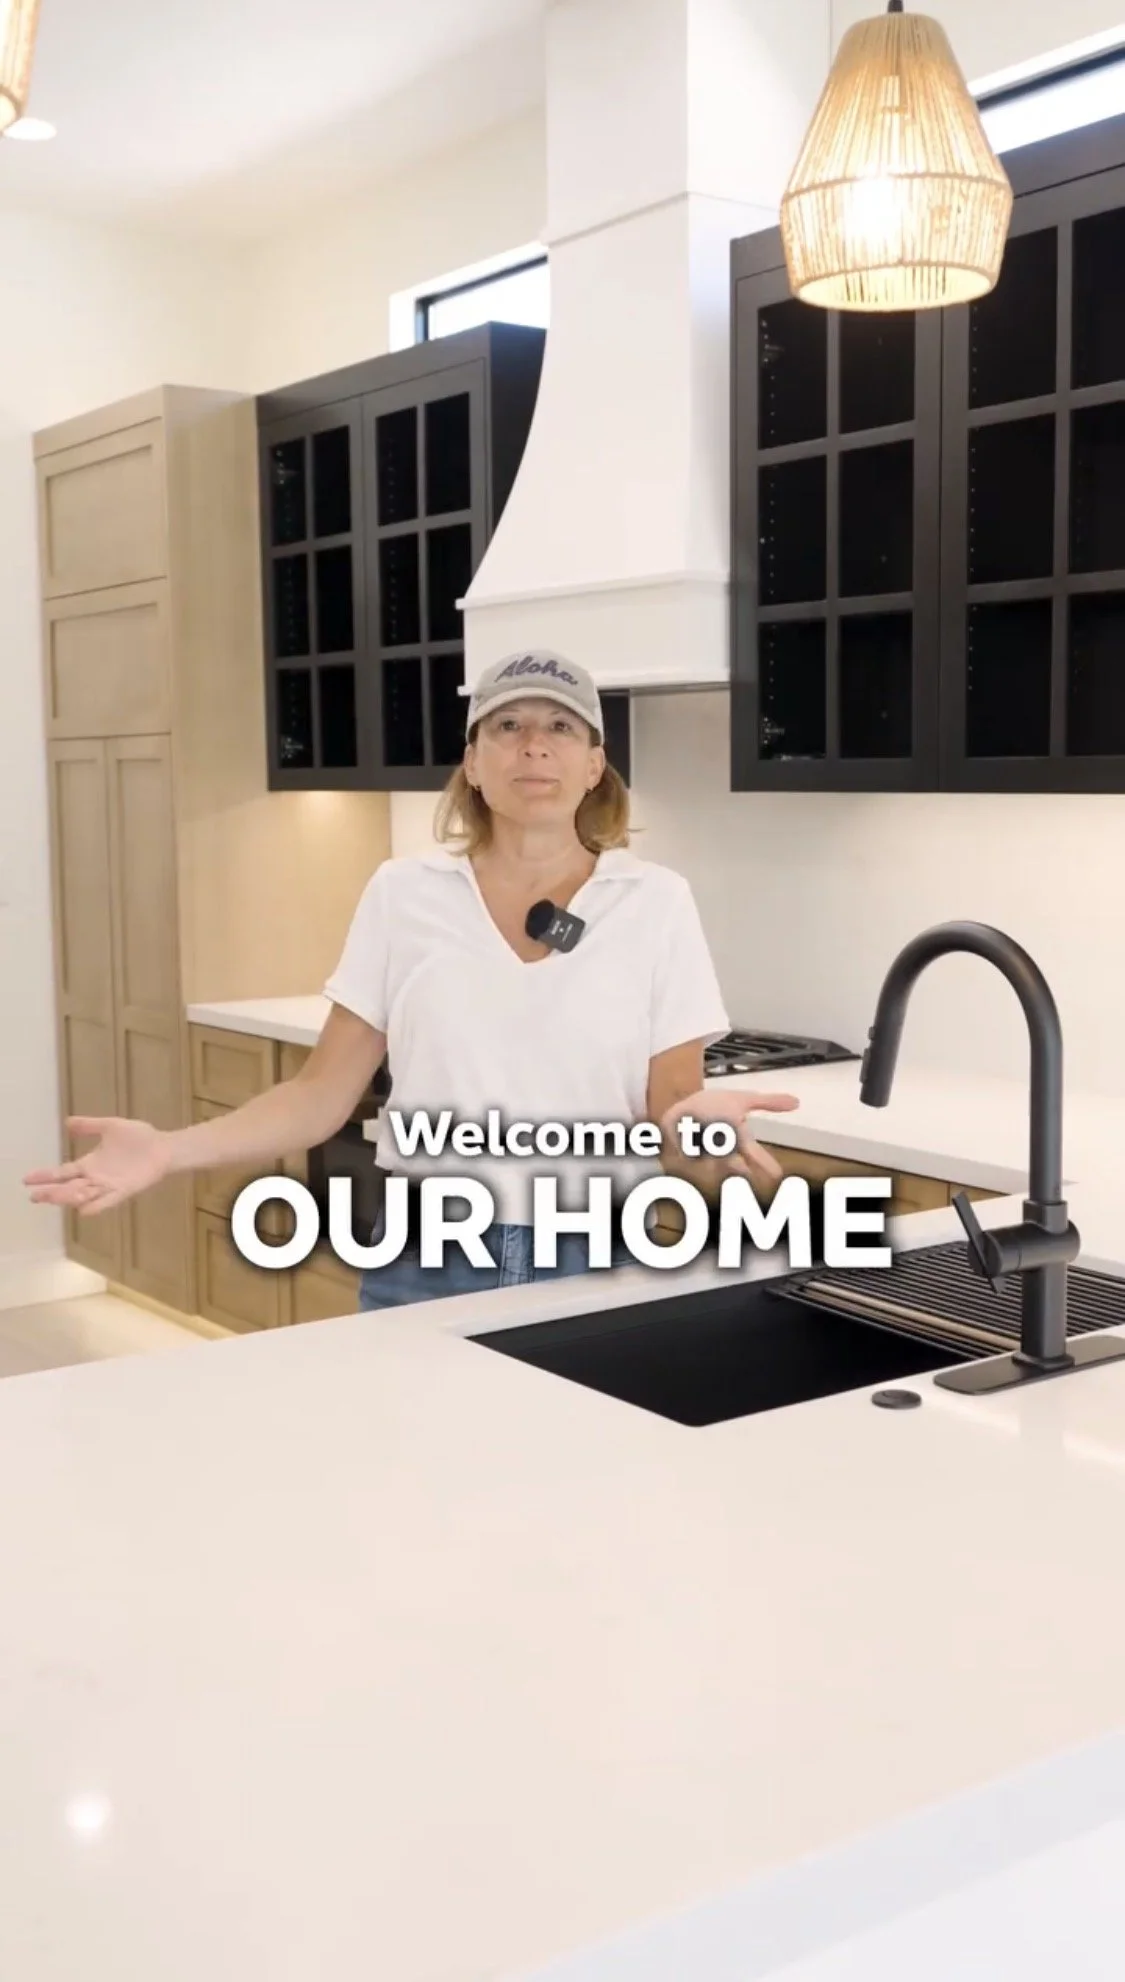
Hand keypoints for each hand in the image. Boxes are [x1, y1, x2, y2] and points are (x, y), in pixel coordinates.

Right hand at [23, 1116, 172, 1215]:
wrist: (164, 1146)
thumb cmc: (139, 1137)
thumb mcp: (110, 1126)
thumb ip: (89, 1126)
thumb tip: (66, 1122)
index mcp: (90, 1164)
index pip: (62, 1173)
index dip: (45, 1176)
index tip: (27, 1179)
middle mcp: (96, 1178)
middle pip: (68, 1188)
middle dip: (51, 1193)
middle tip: (35, 1196)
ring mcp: (109, 1186)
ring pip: (84, 1196)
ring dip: (69, 1197)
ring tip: (54, 1196)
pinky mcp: (124, 1190)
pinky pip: (107, 1201)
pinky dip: (96, 1206)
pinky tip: (83, 1209)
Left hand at [661, 1087, 799, 1190]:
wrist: (685, 1106)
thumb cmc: (717, 1107)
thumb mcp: (743, 1099)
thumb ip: (769, 1103)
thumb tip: (797, 1102)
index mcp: (738, 1141)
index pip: (755, 1156)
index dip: (766, 1165)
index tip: (777, 1175)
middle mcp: (722, 1153)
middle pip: (731, 1165)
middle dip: (734, 1167)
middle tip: (738, 1166)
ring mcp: (701, 1154)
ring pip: (708, 1160)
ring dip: (709, 1152)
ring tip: (706, 1139)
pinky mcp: (680, 1153)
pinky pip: (685, 1151)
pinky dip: (686, 1144)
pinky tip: (686, 1137)